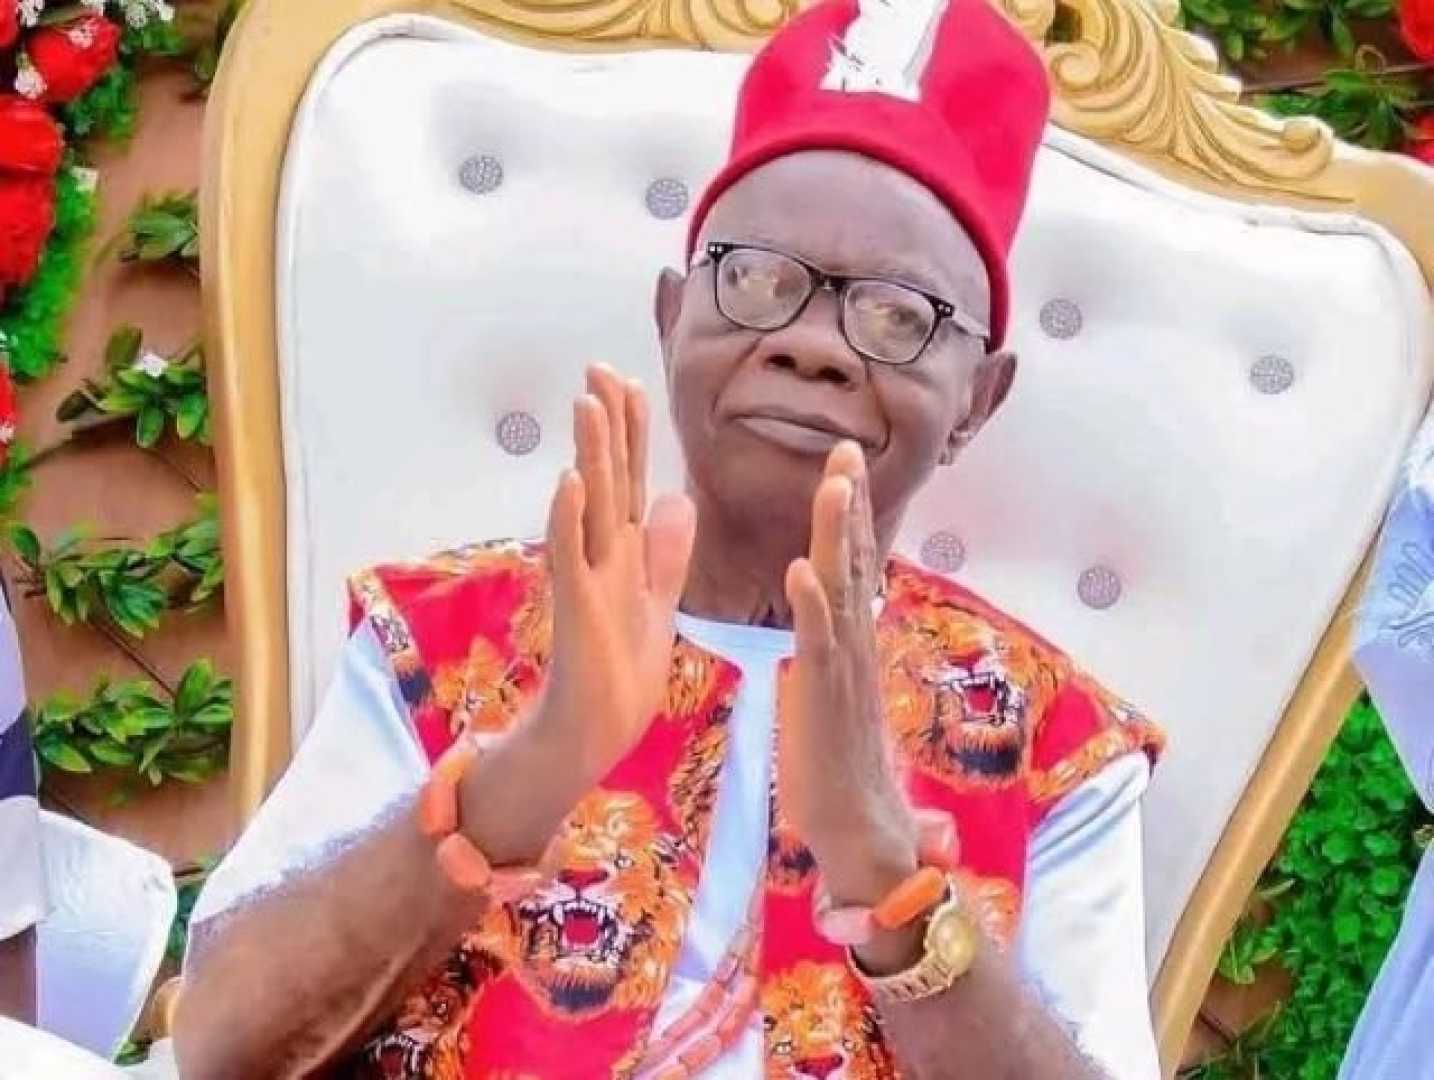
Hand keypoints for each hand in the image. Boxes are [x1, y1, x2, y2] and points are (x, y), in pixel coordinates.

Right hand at [462, 365, 693, 863]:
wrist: (597, 731)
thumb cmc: (622, 671)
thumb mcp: (659, 602)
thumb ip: (668, 554)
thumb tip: (681, 500)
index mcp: (628, 552)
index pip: (633, 479)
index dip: (632, 432)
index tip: (628, 381)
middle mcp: (604, 555)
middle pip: (610, 477)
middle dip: (607, 424)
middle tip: (598, 367)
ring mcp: (587, 578)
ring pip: (589, 505)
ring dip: (589, 453)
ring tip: (586, 402)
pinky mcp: (576, 608)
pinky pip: (570, 556)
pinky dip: (568, 518)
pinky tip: (569, 480)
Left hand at [781, 442, 918, 907]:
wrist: (857, 826)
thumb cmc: (836, 763)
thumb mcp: (831, 688)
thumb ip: (832, 645)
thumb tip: (829, 607)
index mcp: (850, 640)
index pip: (851, 563)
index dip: (848, 513)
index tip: (844, 463)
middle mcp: (854, 644)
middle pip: (853, 561)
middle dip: (849, 504)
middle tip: (847, 448)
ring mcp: (842, 669)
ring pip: (841, 590)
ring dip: (836, 535)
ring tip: (834, 485)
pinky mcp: (823, 698)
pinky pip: (817, 646)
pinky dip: (810, 607)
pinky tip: (799, 570)